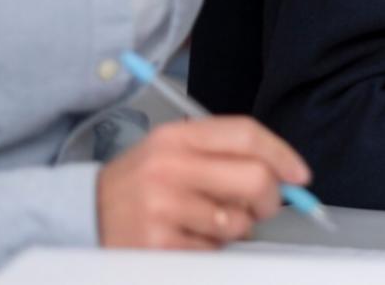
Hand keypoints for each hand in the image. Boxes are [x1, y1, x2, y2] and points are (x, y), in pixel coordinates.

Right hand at [97, 117, 309, 248]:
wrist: (84, 214)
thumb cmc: (140, 182)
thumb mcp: (172, 151)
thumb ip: (223, 154)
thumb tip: (283, 175)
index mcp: (177, 137)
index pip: (245, 134)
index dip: (282, 154)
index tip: (300, 174)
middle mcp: (170, 167)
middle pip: (254, 179)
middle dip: (271, 198)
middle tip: (262, 206)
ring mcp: (162, 207)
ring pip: (238, 222)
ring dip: (234, 228)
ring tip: (206, 222)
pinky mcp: (157, 244)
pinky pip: (213, 251)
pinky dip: (210, 249)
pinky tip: (186, 237)